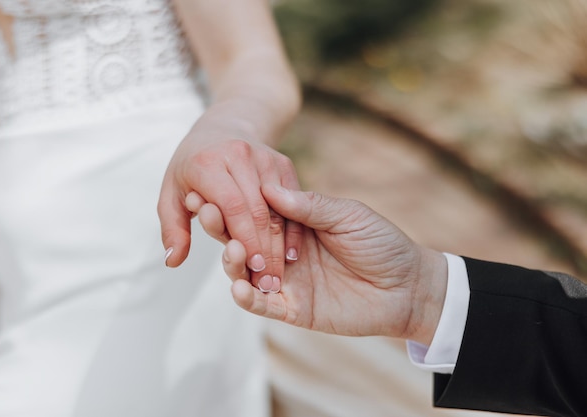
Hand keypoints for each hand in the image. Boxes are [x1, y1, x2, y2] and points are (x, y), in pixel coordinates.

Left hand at [157, 129, 302, 287]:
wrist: (222, 129)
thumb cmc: (191, 168)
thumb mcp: (171, 194)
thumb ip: (173, 228)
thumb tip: (172, 262)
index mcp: (208, 162)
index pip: (232, 206)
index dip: (244, 239)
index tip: (250, 269)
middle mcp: (239, 155)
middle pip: (258, 210)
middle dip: (264, 250)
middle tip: (267, 283)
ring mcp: (265, 157)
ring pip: (278, 208)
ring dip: (280, 245)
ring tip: (278, 275)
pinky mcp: (282, 163)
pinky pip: (293, 201)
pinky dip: (293, 229)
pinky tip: (292, 255)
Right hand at [195, 184, 447, 344]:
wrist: (407, 286)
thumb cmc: (381, 243)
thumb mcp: (347, 216)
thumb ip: (310, 206)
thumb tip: (269, 189)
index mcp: (296, 224)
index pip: (256, 212)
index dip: (235, 203)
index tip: (211, 189)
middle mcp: (284, 250)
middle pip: (243, 239)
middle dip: (223, 228)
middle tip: (208, 213)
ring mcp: (286, 280)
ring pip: (245, 272)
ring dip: (232, 262)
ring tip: (232, 250)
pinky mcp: (293, 308)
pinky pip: (262, 304)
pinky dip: (247, 297)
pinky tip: (238, 288)